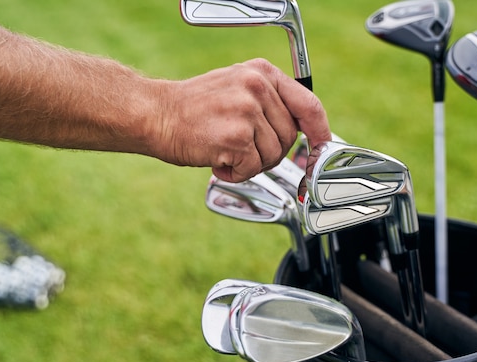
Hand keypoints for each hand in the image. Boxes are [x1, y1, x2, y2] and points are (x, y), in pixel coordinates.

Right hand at [157, 58, 330, 181]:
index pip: (309, 105)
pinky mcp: (236, 136)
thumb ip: (270, 103)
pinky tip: (217, 160)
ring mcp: (247, 111)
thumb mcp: (237, 88)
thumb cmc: (193, 108)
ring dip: (251, 164)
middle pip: (290, 138)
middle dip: (269, 153)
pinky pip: (253, 169)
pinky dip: (235, 173)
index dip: (320, 133)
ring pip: (273, 157)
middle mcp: (258, 87)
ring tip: (225, 150)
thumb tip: (304, 131)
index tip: (321, 150)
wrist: (154, 115)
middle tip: (241, 148)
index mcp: (262, 73)